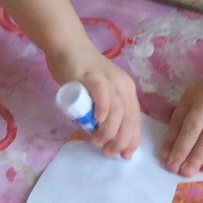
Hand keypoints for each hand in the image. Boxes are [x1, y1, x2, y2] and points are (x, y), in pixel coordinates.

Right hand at [47, 43, 140, 157]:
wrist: (67, 46)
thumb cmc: (81, 72)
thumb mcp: (99, 94)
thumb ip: (102, 111)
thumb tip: (101, 135)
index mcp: (127, 90)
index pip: (135, 119)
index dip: (132, 139)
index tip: (125, 156)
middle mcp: (122, 85)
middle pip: (129, 118)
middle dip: (121, 140)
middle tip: (109, 152)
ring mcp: (108, 80)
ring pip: (118, 110)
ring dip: (109, 130)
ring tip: (97, 142)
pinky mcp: (92, 76)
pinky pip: (103, 94)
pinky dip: (103, 109)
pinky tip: (97, 121)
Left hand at [161, 59, 202, 174]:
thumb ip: (193, 110)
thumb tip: (177, 138)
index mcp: (193, 93)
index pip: (178, 120)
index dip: (170, 140)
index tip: (163, 156)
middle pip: (190, 130)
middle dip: (180, 151)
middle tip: (172, 168)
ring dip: (195, 158)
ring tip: (187, 173)